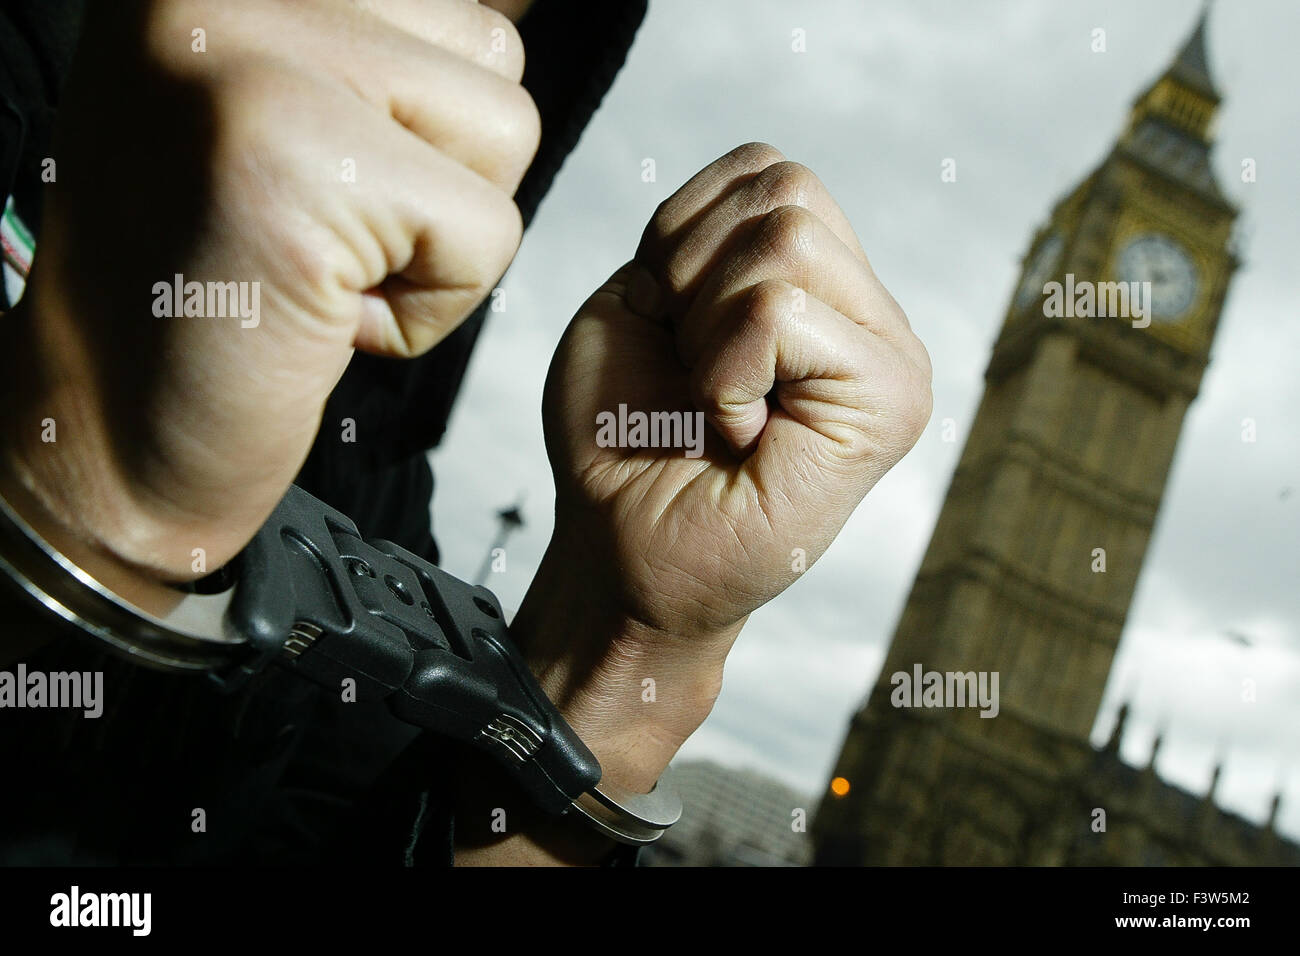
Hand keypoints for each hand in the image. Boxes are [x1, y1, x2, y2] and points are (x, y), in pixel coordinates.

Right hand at [0, 0, 537, 590]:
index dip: (425, 133)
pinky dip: (430, 310)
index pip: (455, 10)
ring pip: (506, 132)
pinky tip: (321, 318)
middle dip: (444, 178)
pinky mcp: (296, 167)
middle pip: (493, 54)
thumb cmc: (209, 293)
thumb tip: (508, 18)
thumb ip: (373, 56)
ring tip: (320, 271)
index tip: (322, 191)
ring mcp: (248, 58)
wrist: (106, 436)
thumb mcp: (277, 122)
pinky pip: (488, 233)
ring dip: (439, 238)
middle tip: (319, 238)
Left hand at [515, 143, 932, 792]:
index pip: (767, 171)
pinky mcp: (889, 403)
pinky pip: (777, 311)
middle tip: (693, 371)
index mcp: (822, 285)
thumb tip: (768, 196)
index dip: (683, 234)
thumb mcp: (642, 304)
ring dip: (708, 326)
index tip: (671, 329)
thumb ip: (707, 231)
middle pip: (785, 188)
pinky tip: (736, 434)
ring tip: (718, 402)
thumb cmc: (623, 442)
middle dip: (694, 274)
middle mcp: (871, 315)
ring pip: (785, 241)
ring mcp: (892, 358)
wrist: (619, 553)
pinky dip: (722, 370)